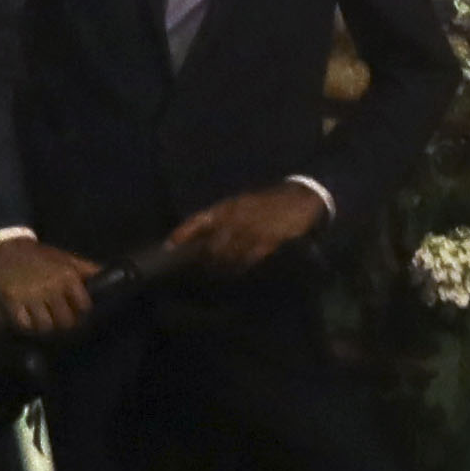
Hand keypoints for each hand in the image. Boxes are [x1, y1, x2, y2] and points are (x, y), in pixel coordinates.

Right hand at [0, 237, 97, 338]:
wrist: (7, 246)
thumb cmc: (41, 255)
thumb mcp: (67, 258)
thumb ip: (87, 269)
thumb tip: (109, 275)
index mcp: (68, 276)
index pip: (83, 306)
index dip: (82, 313)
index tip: (78, 314)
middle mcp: (51, 287)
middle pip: (65, 321)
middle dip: (64, 324)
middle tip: (60, 322)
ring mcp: (30, 295)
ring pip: (45, 326)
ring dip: (45, 327)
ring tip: (45, 323)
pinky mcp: (11, 301)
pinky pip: (23, 324)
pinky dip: (27, 326)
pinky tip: (28, 321)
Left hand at [160, 180, 329, 274]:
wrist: (300, 199)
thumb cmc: (267, 202)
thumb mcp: (242, 203)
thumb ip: (222, 217)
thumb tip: (198, 234)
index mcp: (230, 206)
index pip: (200, 219)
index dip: (184, 232)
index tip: (169, 246)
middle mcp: (237, 218)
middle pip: (212, 245)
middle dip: (205, 257)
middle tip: (199, 266)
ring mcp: (252, 231)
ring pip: (228, 255)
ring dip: (220, 266)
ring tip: (216, 271)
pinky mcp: (266, 242)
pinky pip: (247, 260)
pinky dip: (239, 266)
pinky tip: (236, 269)